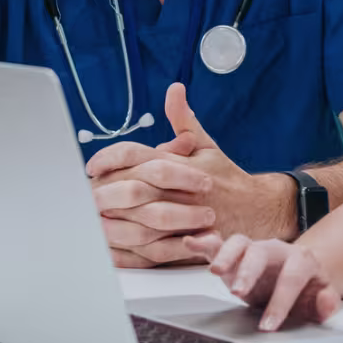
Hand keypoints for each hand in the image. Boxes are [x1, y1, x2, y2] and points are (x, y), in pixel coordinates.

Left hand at [85, 84, 294, 265]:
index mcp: (181, 165)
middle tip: (83, 194)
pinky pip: (153, 253)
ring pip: (140, 222)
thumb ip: (184, 119)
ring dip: (112, 222)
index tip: (92, 167)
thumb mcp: (207, 144)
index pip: (138, 155)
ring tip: (91, 220)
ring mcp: (185, 221)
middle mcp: (181, 191)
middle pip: (133, 189)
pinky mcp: (188, 245)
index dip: (110, 158)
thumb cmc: (226, 177)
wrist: (259, 211)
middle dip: (104, 191)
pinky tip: (110, 249)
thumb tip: (174, 89)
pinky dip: (130, 253)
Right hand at [186, 232, 339, 331]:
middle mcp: (275, 250)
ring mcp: (253, 250)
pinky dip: (204, 242)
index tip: (269, 324)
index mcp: (300, 260)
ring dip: (225, 255)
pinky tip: (191, 243)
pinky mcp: (234, 255)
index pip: (291, 278)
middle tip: (239, 292)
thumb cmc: (308, 289)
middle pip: (260, 253)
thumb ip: (326, 302)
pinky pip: (218, 244)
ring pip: (238, 243)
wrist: (300, 275)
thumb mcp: (321, 299)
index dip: (280, 302)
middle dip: (249, 272)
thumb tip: (326, 301)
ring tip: (215, 271)